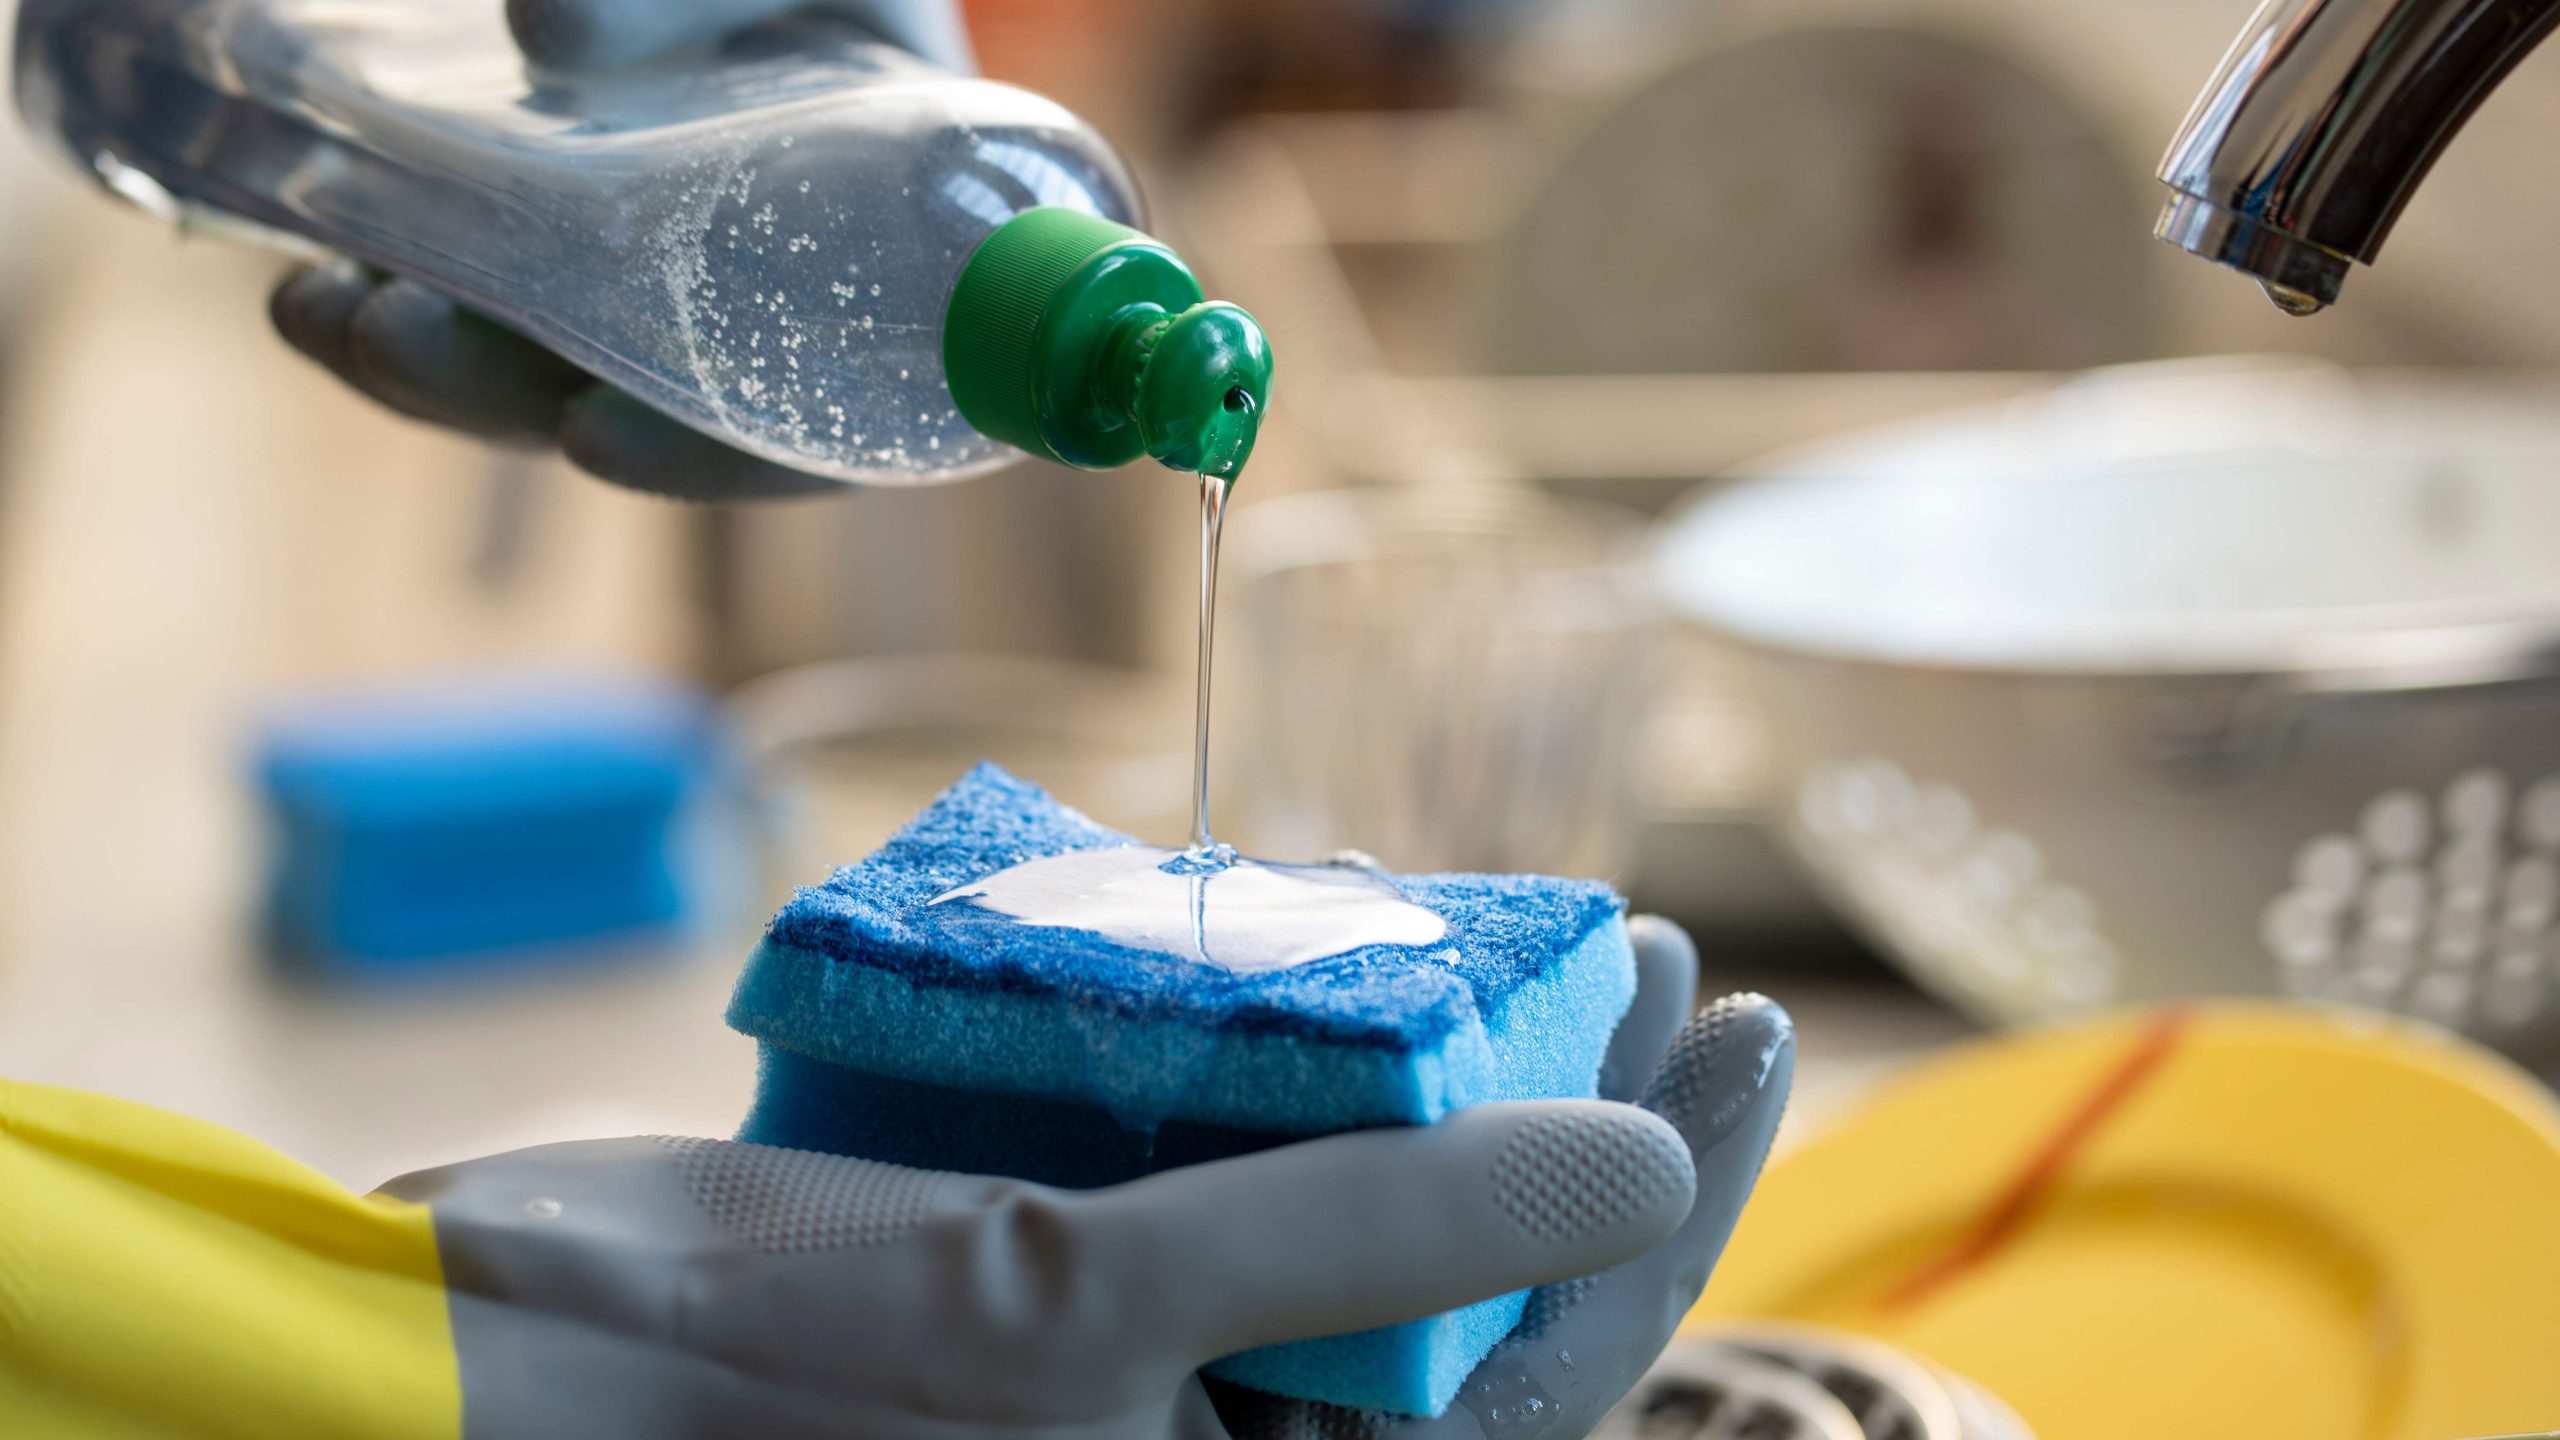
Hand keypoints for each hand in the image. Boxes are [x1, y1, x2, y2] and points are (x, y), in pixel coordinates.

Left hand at [266, 0, 973, 500]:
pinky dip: (404, 307)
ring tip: (312, 311)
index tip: (596, 435)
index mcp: (893, 279)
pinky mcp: (575, 267)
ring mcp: (669, 298)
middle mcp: (775, 317)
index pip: (818, 423)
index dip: (710, 455)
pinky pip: (495, 324)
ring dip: (427, 369)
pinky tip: (312, 272)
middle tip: (389, 331)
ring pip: (549, 385)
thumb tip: (550, 27)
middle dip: (500, 394)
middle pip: (645, 418)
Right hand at [374, 917, 1794, 1438]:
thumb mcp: (1074, 1292)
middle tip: (1657, 951)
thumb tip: (1634, 1160)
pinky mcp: (1061, 1280)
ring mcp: (1142, 1377)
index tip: (1735, 1022)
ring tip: (1525, 928)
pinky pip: (1224, 1174)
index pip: (1540, 1390)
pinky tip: (1335, 949)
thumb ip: (1363, 1232)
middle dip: (1572, 1120)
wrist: (497, 1351)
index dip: (1667, 1205)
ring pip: (1351, 1222)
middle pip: (1469, 1299)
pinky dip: (1284, 1066)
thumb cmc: (752, 1362)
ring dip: (1435, 1074)